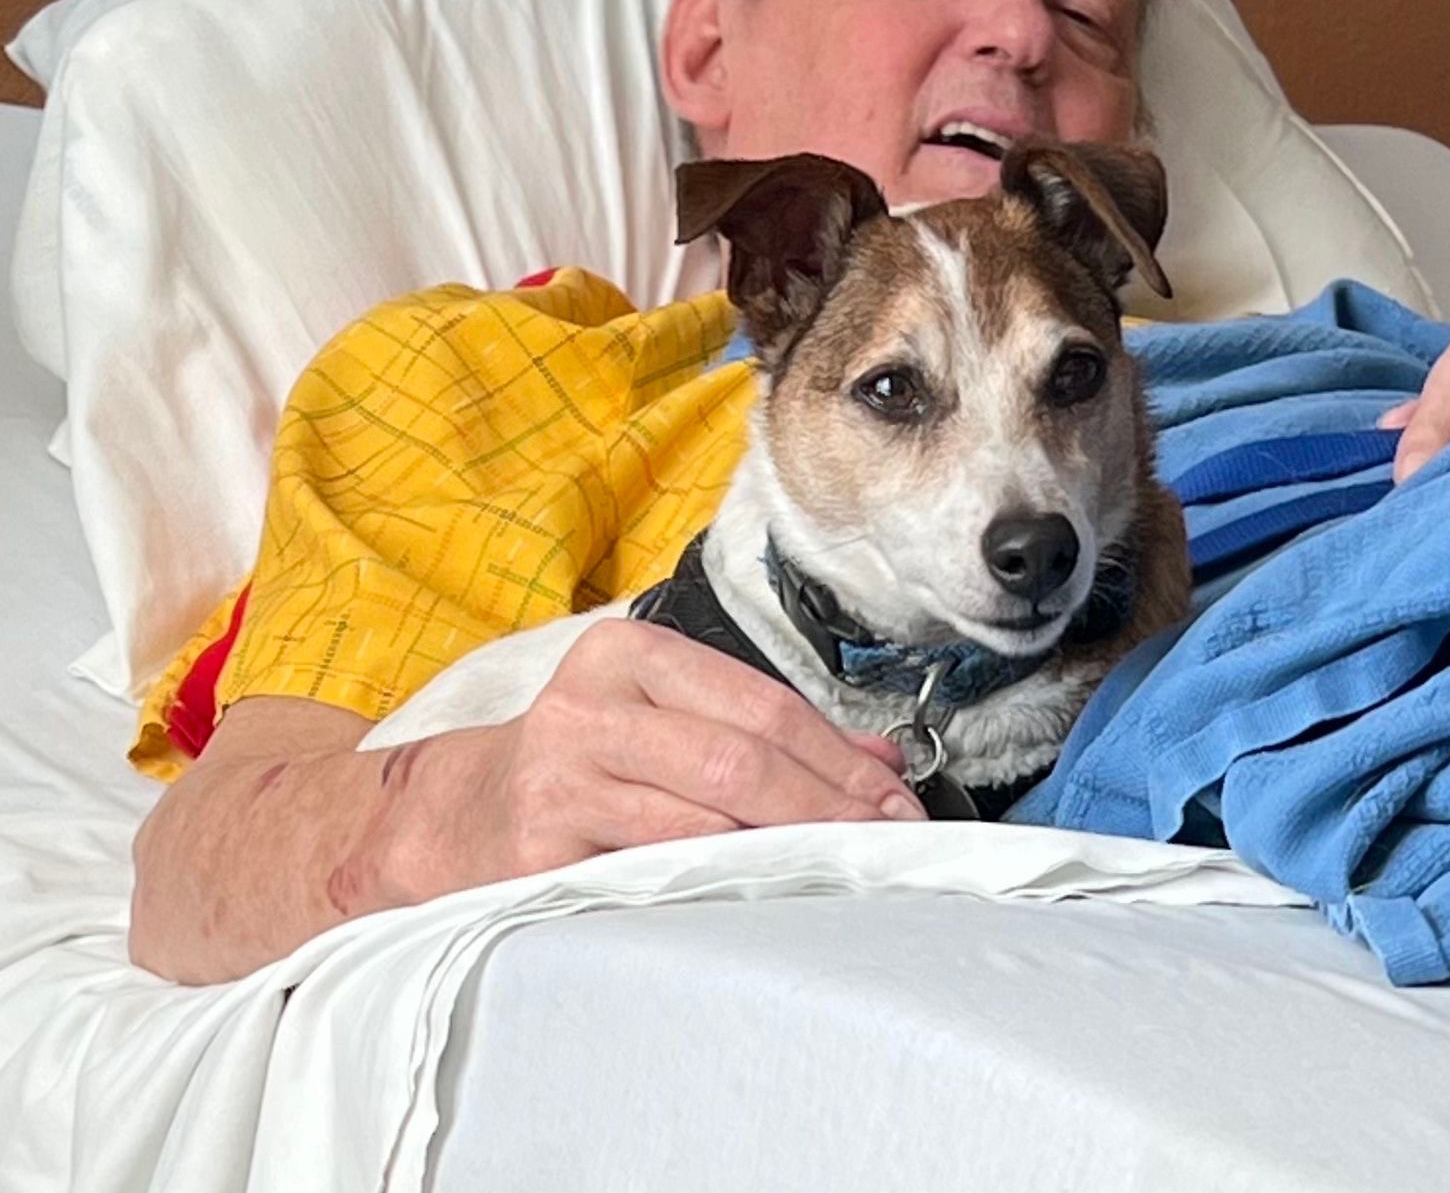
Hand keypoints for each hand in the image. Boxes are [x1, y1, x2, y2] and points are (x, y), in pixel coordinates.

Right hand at [400, 618, 925, 898]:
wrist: (454, 817)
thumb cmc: (578, 764)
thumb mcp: (664, 719)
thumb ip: (764, 731)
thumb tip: (881, 761)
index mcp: (628, 654)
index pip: (761, 703)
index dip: (839, 759)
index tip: (894, 801)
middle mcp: (589, 706)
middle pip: (739, 759)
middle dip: (828, 808)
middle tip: (885, 843)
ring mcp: (560, 779)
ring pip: (702, 818)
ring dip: (788, 852)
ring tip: (841, 871)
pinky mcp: (540, 855)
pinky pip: (654, 874)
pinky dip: (720, 885)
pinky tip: (760, 896)